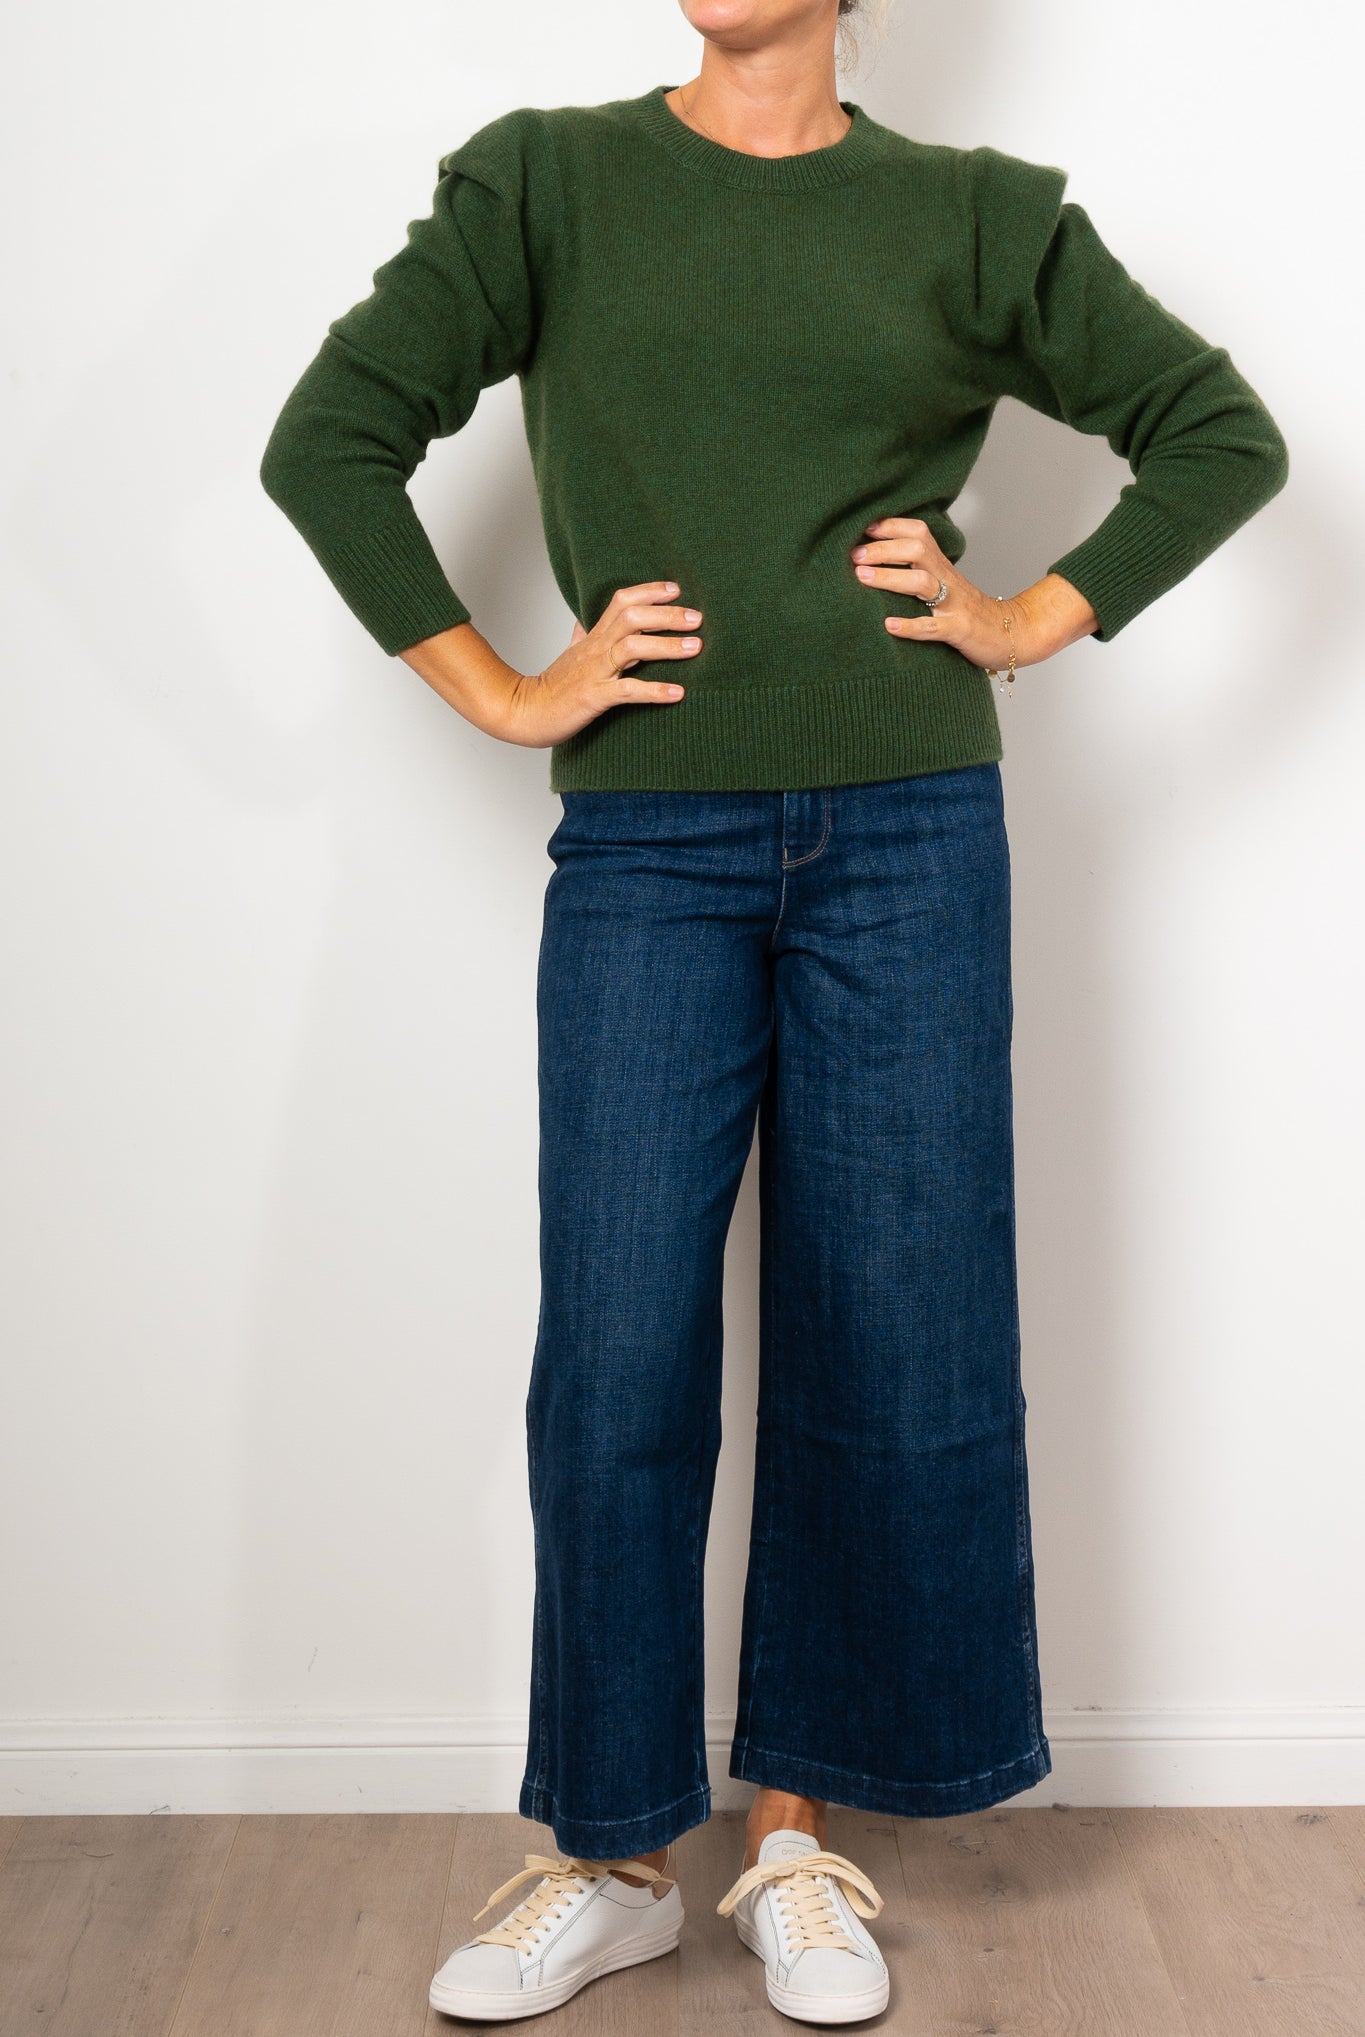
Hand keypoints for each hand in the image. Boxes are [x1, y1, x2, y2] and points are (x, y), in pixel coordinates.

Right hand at [498, 581, 700, 747]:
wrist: (526, 712)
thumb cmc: (553, 687)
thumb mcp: (569, 655)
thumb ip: (580, 636)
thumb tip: (582, 620)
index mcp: (593, 637)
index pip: (621, 601)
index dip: (649, 591)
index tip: (676, 589)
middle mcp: (595, 649)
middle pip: (632, 617)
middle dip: (667, 615)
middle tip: (697, 618)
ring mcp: (594, 672)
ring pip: (632, 647)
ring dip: (666, 646)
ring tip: (695, 648)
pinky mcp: (594, 697)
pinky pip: (627, 691)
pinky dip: (654, 690)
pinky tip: (677, 693)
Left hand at [851, 518, 1095, 666]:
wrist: (1010, 633)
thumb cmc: (967, 611)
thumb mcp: (945, 584)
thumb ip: (919, 570)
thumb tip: (877, 562)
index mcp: (941, 566)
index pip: (918, 533)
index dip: (891, 526)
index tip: (862, 528)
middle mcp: (947, 578)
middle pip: (917, 550)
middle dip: (883, 549)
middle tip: (853, 556)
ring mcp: (954, 604)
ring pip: (922, 583)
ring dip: (890, 577)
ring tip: (861, 577)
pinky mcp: (959, 631)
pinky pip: (933, 627)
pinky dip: (911, 626)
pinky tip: (889, 626)